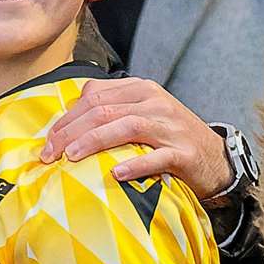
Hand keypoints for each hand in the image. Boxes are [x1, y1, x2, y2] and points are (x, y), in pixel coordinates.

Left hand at [39, 77, 231, 198]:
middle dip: (70, 132)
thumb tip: (66, 122)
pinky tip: (115, 173)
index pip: (93, 97)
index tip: (47, 142)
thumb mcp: (140, 115)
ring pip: (126, 126)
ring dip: (94, 141)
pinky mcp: (183, 153)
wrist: (216, 159)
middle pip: (103, 110)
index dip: (66, 119)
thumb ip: (109, 111)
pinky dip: (135, 164)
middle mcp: (154, 102)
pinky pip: (156, 157)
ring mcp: (170, 126)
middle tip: (49, 155)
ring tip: (71, 157)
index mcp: (140, 90)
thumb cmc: (168, 139)